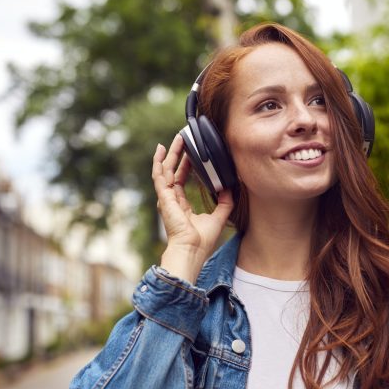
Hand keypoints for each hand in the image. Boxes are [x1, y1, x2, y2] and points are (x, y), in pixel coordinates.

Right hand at [152, 133, 233, 280]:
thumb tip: (229, 187)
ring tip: (177, 138)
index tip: (191, 153)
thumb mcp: (219, 217)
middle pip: (172, 171)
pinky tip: (161, 149)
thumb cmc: (202, 241)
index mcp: (181, 206)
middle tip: (183, 139)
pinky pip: (160, 175)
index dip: (185, 166)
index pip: (181, 181)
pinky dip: (159, 161)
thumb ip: (224, 202)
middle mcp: (171, 200)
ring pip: (166, 169)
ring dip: (171, 153)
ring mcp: (166, 198)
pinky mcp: (164, 197)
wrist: (192, 250)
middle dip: (178, 155)